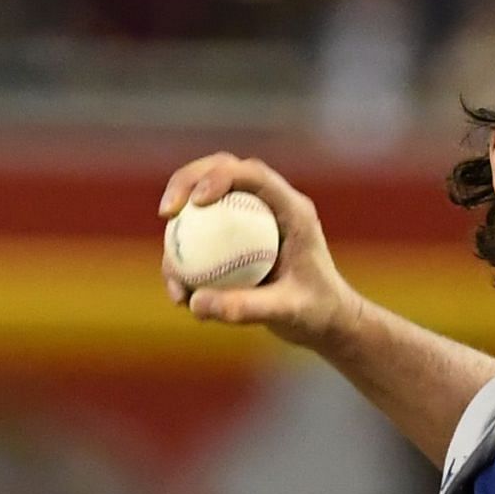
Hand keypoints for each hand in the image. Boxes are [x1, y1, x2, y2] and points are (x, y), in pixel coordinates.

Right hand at [158, 153, 361, 349]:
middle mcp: (271, 206)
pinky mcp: (237, 239)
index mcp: (293, 209)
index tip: (195, 202)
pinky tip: (181, 296)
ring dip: (179, 227)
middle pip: (222, 171)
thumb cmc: (317, 314)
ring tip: (170, 274)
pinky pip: (203, 239)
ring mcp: (252, 219)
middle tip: (166, 213)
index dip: (219, 176)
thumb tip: (194, 303)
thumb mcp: (286, 312)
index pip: (254, 175)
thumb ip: (245, 307)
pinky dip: (186, 261)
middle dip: (186, 181)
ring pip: (206, 203)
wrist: (327, 322)